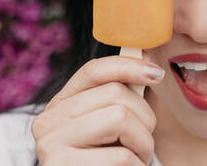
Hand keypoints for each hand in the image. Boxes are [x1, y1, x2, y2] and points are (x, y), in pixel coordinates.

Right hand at [31, 55, 164, 165]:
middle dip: (145, 117)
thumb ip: (119, 95)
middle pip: (115, 93)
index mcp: (60, 104)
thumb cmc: (109, 162)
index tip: (158, 73)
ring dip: (143, 142)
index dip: (129, 65)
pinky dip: (137, 165)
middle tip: (144, 142)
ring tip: (138, 158)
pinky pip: (121, 155)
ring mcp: (51, 144)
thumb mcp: (110, 126)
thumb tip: (144, 52)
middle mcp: (49, 120)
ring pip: (120, 118)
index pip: (94, 70)